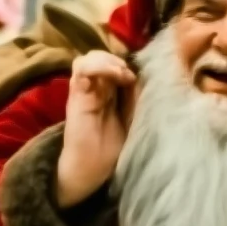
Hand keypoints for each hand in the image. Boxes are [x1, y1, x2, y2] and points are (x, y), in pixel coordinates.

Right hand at [56, 51, 136, 208]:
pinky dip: (99, 65)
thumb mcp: (134, 119)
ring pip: (91, 57)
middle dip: (120, 59)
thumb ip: (139, 98)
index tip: (144, 75)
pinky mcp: (76, 94)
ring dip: (109, 60)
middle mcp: (96, 88)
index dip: (130, 63)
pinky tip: (115, 74)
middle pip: (104, 57)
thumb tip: (150, 78)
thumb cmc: (112, 149)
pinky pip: (81, 67)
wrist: (92, 169)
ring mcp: (85, 89)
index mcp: (110, 93)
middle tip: (132, 75)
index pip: (117, 65)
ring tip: (123, 74)